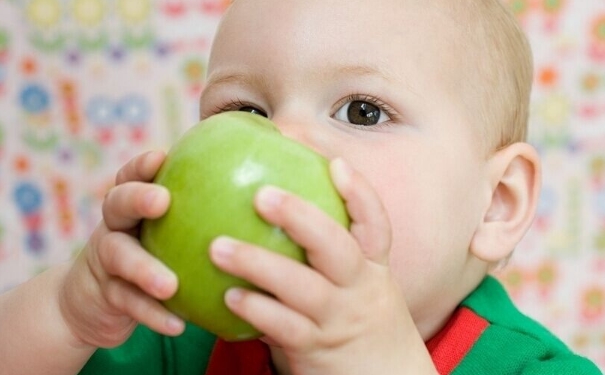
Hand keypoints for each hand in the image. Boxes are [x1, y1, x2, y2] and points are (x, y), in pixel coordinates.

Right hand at [58, 151, 184, 348]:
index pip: (132, 175)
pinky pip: (127, 303)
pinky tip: (177, 325)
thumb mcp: (168, 229)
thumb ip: (199, 209)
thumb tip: (260, 185)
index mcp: (133, 205)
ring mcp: (105, 261)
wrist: (96, 302)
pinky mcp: (105, 296)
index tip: (162, 156)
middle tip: (161, 200)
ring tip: (170, 285)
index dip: (142, 165)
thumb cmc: (153, 254)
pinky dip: (151, 313)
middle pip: (117, 203)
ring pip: (119, 257)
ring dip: (143, 269)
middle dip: (137, 198)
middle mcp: (116, 226)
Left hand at [209, 158, 436, 373]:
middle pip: (336, 247)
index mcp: (372, 269)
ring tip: (219, 247)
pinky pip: (284, 327)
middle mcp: (361, 289)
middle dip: (300, 218)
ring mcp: (339, 319)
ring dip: (260, 264)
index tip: (336, 165)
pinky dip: (256, 310)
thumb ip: (325, 258)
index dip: (359, 193)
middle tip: (261, 195)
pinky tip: (228, 298)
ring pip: (303, 287)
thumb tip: (274, 214)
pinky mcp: (317, 349)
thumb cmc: (355, 323)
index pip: (375, 225)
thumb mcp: (355, 288)